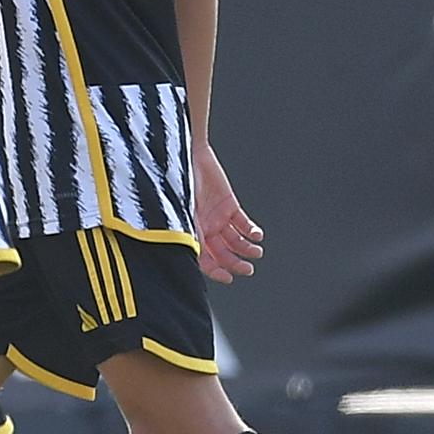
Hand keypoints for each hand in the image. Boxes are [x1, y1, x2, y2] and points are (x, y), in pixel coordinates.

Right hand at [192, 142, 264, 283]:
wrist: (186, 156)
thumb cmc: (177, 182)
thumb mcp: (180, 211)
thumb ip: (189, 234)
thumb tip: (196, 258)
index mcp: (190, 231)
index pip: (203, 259)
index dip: (215, 271)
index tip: (228, 278)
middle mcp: (204, 227)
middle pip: (222, 253)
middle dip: (235, 263)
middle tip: (248, 268)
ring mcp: (217, 216)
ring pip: (235, 240)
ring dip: (247, 248)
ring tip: (256, 252)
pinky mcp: (229, 205)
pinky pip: (243, 223)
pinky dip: (251, 231)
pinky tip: (257, 235)